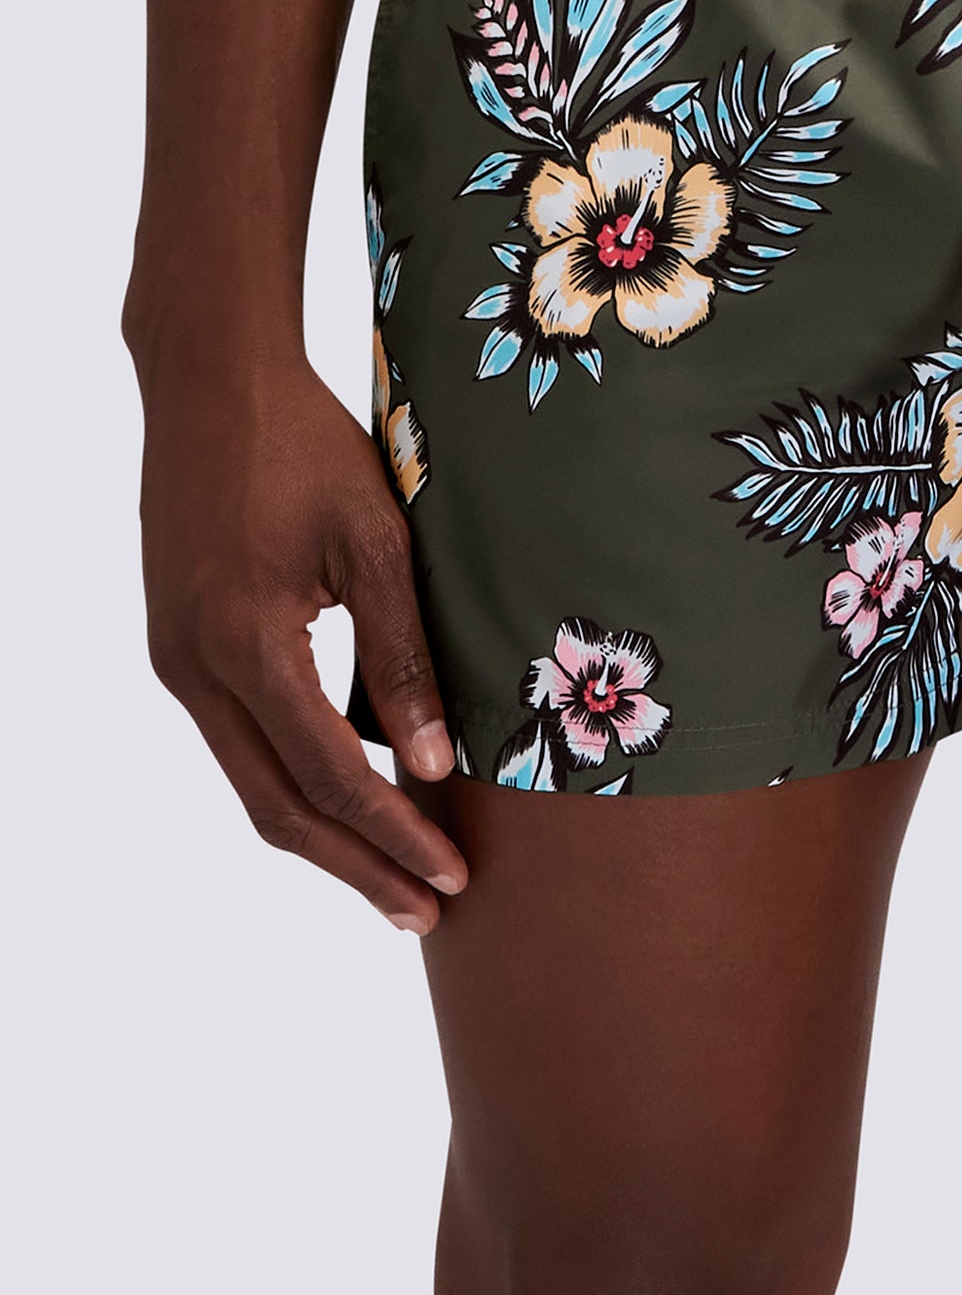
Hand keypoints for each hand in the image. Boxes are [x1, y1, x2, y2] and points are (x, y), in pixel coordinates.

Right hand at [138, 360, 466, 932]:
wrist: (209, 384)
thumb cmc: (305, 448)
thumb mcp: (377, 545)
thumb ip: (404, 656)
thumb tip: (437, 763)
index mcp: (246, 644)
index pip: (329, 775)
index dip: (393, 835)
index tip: (453, 876)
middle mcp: (194, 669)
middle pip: (278, 807)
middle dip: (357, 867)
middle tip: (428, 910)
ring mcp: (175, 661)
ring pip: (251, 781)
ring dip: (326, 833)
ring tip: (398, 874)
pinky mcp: (179, 646)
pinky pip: (239, 739)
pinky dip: (296, 779)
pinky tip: (353, 794)